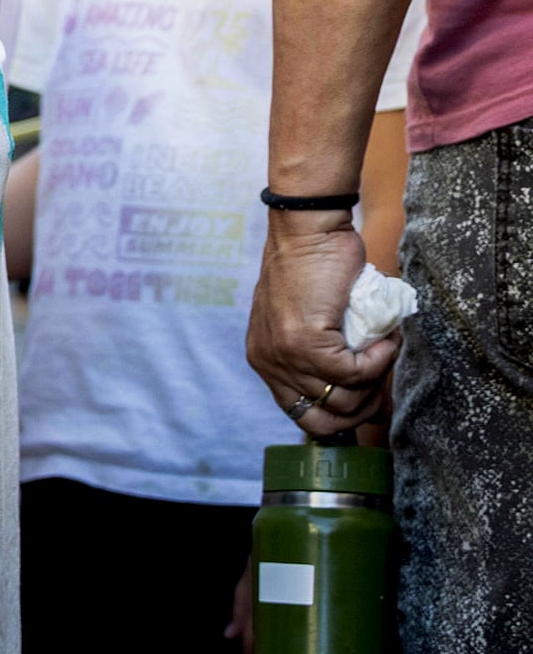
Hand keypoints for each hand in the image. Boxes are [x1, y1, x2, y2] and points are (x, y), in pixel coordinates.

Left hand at [244, 213, 397, 439]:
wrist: (308, 231)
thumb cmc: (318, 272)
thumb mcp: (314, 325)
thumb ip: (325, 360)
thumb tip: (366, 401)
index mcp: (267, 363)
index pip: (305, 418)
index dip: (345, 420)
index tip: (373, 403)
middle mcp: (269, 364)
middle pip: (324, 423)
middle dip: (363, 410)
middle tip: (384, 380)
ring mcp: (284, 355)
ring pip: (344, 400)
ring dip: (376, 380)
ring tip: (384, 348)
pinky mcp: (304, 341)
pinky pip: (354, 373)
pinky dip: (379, 359)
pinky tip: (385, 338)